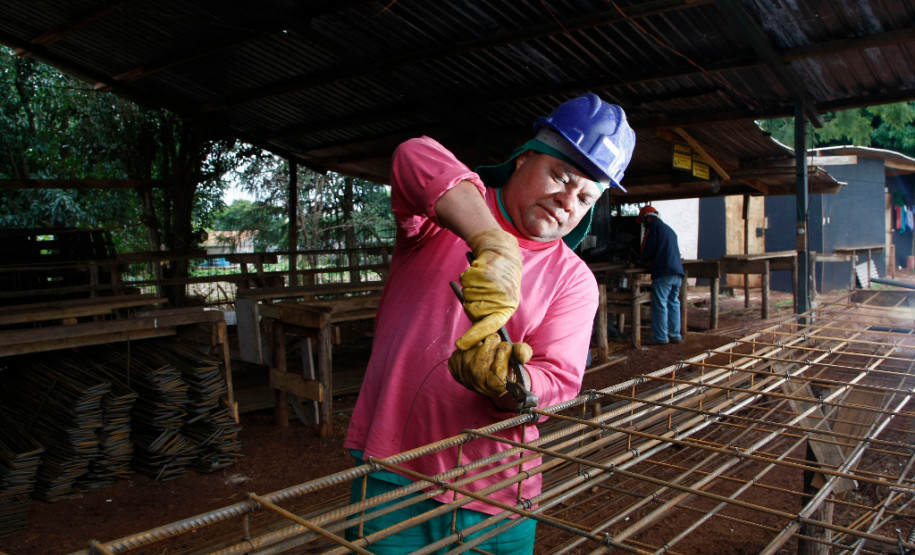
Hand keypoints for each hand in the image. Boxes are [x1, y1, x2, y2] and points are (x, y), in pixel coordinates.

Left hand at [448, 334, 532, 396]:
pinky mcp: (454, 369)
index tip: (505, 348)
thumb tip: (521, 356)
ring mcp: (464, 377)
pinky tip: (473, 351)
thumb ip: (523, 353)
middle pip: (482, 357)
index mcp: (497, 385)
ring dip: (477, 344)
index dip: (503, 349)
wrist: (489, 373)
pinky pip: (458, 351)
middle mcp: (478, 384)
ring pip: (469, 352)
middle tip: (494, 342)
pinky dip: (466, 347)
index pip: (499, 361)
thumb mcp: (517, 358)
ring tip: (484, 347)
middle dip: (490, 344)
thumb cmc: (506, 364)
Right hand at [456, 228, 521, 350]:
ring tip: (482, 280)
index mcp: (507, 308)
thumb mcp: (501, 299)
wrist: (502, 251)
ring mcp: (494, 285)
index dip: (474, 336)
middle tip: (481, 291)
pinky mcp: (485, 272)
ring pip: (467, 294)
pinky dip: (468, 276)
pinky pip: (465, 281)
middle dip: (470, 302)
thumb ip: (489, 314)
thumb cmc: (500, 279)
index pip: (490, 326)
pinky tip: (479, 272)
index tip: (460, 345)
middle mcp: (502, 298)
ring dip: (470, 287)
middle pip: (472, 310)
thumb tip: (476, 333)